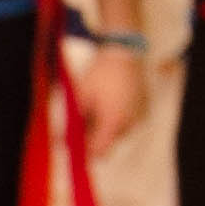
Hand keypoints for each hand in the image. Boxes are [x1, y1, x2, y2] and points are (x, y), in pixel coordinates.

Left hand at [67, 43, 144, 164]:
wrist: (124, 52)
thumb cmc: (100, 74)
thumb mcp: (80, 97)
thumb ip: (71, 122)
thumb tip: (59, 142)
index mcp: (113, 122)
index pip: (99, 152)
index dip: (85, 153)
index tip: (74, 146)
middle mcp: (130, 123)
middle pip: (108, 143)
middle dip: (94, 137)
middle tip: (84, 119)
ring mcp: (139, 116)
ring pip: (119, 132)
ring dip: (107, 126)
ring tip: (99, 105)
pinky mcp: (145, 109)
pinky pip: (129, 121)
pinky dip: (119, 117)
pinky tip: (112, 101)